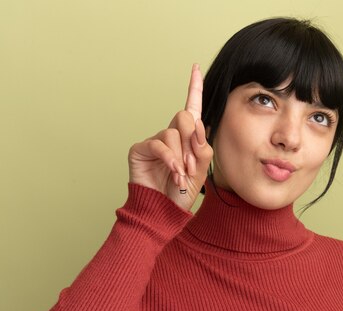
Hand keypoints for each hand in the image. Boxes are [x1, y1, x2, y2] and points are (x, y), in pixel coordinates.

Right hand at [127, 63, 212, 210]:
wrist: (164, 210)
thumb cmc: (182, 192)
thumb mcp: (200, 172)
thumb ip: (202, 149)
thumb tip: (198, 125)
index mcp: (187, 138)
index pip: (192, 109)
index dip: (194, 88)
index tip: (195, 67)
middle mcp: (170, 135)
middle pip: (184, 117)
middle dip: (192, 141)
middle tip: (190, 166)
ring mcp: (155, 141)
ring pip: (172, 132)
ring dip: (181, 156)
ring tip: (181, 175)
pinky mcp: (140, 149)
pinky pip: (158, 143)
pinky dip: (169, 158)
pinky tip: (173, 171)